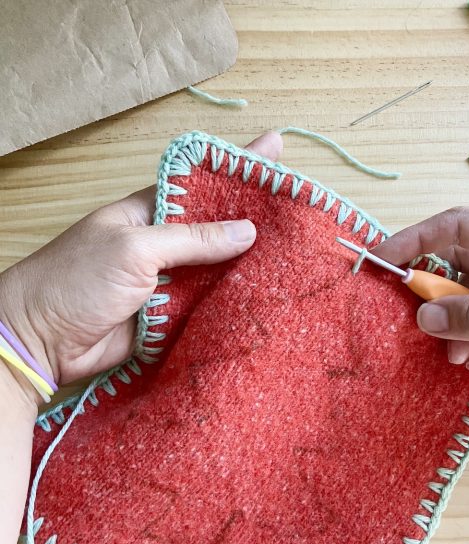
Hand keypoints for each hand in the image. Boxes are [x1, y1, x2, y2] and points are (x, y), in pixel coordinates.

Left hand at [0, 132, 282, 405]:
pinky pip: (209, 303)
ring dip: (248, 262)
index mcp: (149, 213)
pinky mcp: (172, 313)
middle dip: (253, 217)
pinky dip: (233, 299)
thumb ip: (192, 240)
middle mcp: (163, 243)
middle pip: (216, 226)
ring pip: (217, 267)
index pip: (200, 182)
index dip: (235, 165)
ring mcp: (169, 279)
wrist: (42, 342)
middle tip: (297, 207)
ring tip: (294, 248)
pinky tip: (265, 291)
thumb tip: (246, 231)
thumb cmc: (75, 280)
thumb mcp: (134, 248)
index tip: (274, 147)